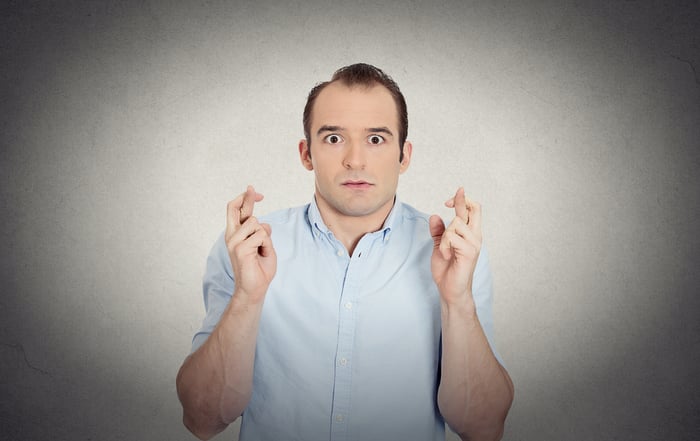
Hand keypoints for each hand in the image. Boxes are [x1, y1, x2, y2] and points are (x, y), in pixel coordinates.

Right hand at [225, 185, 276, 304]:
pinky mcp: (241, 248)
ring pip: (256, 223)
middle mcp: (231, 235)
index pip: (235, 210)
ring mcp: (234, 241)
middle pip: (236, 208)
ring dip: (265, 236)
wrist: (255, 288)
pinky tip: (260, 255)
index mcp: (235, 234)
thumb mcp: (263, 244)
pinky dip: (267, 244)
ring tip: (260, 250)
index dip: (245, 199)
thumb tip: (262, 221)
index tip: (254, 192)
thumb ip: (260, 232)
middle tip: (252, 188)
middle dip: (247, 197)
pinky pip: (262, 236)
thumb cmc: (259, 267)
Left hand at [429, 187, 481, 304]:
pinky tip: (446, 256)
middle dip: (461, 201)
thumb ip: (438, 232)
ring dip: (444, 236)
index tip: (447, 202)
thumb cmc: (447, 269)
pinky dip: (444, 245)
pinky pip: (452, 237)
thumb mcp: (439, 246)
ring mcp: (474, 243)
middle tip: (447, 203)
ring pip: (456, 224)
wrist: (450, 290)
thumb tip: (434, 216)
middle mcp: (475, 236)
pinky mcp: (469, 252)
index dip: (462, 200)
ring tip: (444, 251)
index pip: (472, 210)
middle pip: (475, 209)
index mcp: (470, 234)